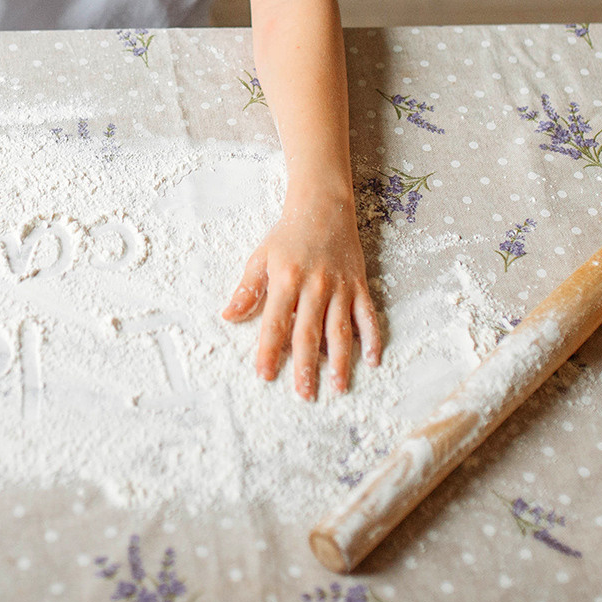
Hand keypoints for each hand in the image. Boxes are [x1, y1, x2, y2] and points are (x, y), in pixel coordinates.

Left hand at [222, 187, 381, 398]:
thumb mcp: (261, 258)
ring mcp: (340, 287)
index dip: (270, 350)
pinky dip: (372, 338)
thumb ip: (247, 290)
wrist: (323, 207)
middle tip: (304, 394)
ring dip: (340, 361)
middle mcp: (315, 285)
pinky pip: (368, 315)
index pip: (275, 322)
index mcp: (286, 279)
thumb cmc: (287, 235)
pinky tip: (373, 360)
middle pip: (309, 333)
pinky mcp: (359, 284)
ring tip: (338, 387)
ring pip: (341, 330)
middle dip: (306, 366)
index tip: (265, 374)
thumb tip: (228, 316)